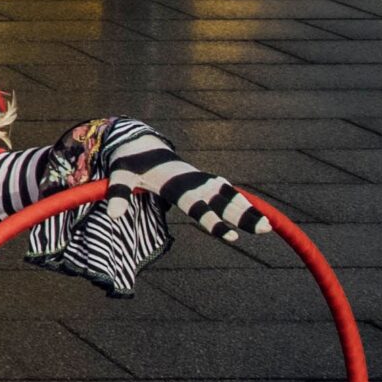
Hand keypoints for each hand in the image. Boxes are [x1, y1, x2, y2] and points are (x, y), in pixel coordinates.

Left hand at [93, 119, 266, 241]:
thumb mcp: (119, 175)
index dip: (213, 221)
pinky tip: (256, 213)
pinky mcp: (202, 179)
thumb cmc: (130, 163)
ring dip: (247, 209)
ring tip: (268, 227)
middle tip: (264, 229)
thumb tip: (113, 214)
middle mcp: (191, 180)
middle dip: (242, 215)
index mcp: (173, 182)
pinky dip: (240, 200)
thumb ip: (118, 193)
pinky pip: (226, 190)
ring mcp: (199, 179)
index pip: (196, 205)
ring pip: (228, 195)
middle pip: (220, 201)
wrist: (141, 145)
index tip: (230, 236)